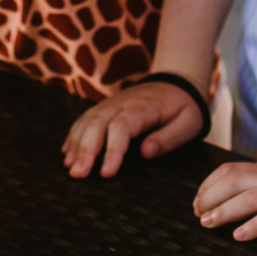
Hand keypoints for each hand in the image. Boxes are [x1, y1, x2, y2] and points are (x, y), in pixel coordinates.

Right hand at [63, 80, 202, 177]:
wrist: (176, 80)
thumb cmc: (184, 107)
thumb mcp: (189, 123)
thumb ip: (169, 138)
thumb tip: (145, 152)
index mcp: (143, 107)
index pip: (122, 127)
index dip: (112, 151)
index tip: (106, 174)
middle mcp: (122, 103)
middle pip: (97, 123)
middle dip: (85, 150)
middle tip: (77, 174)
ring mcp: (111, 103)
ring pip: (87, 120)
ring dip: (76, 143)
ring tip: (70, 167)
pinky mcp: (106, 106)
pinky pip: (85, 118)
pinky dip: (74, 134)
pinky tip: (67, 151)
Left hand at [192, 145, 256, 239]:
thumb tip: (256, 164)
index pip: (231, 169)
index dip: (210, 184)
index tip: (199, 199)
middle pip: (232, 180)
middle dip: (209, 196)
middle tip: (198, 214)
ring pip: (248, 197)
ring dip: (223, 211)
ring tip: (207, 223)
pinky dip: (254, 225)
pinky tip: (240, 236)